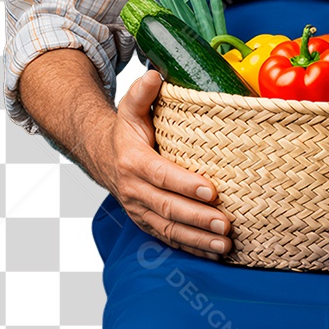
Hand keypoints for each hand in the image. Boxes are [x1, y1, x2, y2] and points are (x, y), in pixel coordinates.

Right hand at [102, 69, 231, 260]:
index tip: (212, 189)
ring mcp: (139, 210)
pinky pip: (168, 239)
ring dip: (197, 239)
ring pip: (169, 229)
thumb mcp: (130, 108)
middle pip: (167, 208)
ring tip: (225, 244)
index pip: (161, 175)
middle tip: (225, 223)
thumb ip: (142, 93)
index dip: (186, 184)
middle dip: (198, 217)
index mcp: (133, 161)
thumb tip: (155, 75)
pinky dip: (191, 248)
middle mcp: (134, 190)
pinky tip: (213, 253)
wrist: (103, 156)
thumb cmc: (126, 130)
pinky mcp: (146, 222)